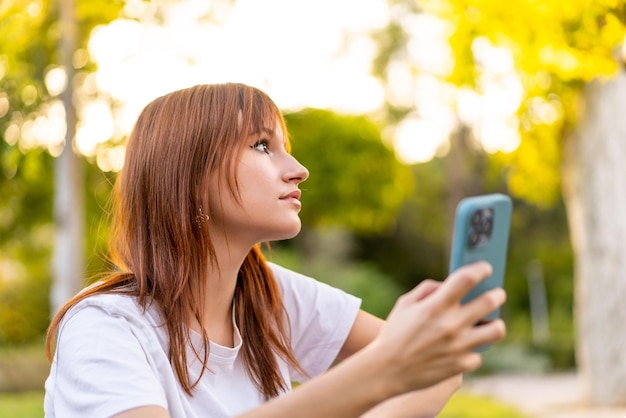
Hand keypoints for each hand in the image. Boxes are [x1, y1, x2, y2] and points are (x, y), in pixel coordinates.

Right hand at [371, 261, 505, 393]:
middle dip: (497, 294)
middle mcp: (451, 324)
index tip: (486, 268)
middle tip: (496, 294)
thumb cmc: (394, 333)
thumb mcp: (404, 304)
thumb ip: (428, 289)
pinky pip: (478, 353)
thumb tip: (449, 285)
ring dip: (495, 322)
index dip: (481, 269)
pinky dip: (471, 349)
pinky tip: (463, 347)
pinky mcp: (461, 366)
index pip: (467, 279)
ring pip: (497, 330)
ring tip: (489, 321)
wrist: (386, 370)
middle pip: (490, 302)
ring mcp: (458, 346)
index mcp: (435, 306)